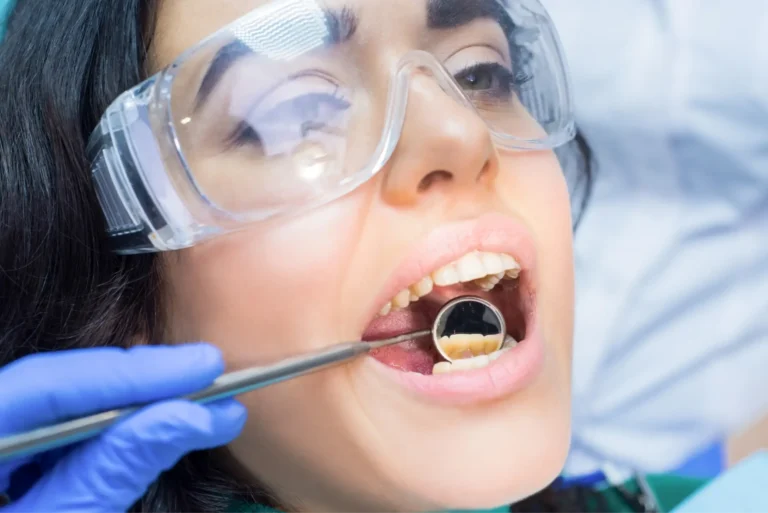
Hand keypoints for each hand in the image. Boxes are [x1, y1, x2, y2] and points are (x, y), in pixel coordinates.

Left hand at [0, 344, 246, 511]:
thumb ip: (114, 472)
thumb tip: (189, 416)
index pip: (46, 388)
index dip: (130, 374)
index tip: (204, 370)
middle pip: (51, 384)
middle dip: (136, 379)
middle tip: (210, 374)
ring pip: (56, 400)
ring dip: (129, 397)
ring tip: (193, 395)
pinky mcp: (6, 458)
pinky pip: (54, 427)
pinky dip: (106, 423)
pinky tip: (149, 419)